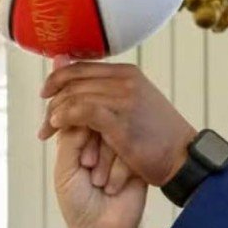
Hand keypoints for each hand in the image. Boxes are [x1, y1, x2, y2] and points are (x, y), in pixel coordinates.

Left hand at [39, 61, 196, 186]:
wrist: (182, 159)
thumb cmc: (157, 138)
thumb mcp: (133, 105)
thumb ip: (105, 91)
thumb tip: (71, 70)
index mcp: (127, 73)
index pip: (81, 68)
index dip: (57, 79)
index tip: (45, 95)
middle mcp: (124, 80)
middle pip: (73, 82)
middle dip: (52, 102)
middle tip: (45, 125)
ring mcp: (123, 98)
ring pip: (74, 97)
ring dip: (55, 115)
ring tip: (47, 131)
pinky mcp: (120, 119)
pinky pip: (82, 111)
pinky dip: (65, 118)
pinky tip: (58, 127)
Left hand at [54, 125, 144, 227]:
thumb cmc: (77, 203)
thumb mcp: (64, 170)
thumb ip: (70, 138)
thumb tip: (86, 111)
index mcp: (78, 141)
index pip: (80, 116)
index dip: (80, 134)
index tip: (79, 160)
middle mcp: (99, 142)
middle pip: (99, 122)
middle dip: (92, 148)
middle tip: (87, 169)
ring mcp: (120, 150)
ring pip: (115, 134)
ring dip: (104, 161)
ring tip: (99, 183)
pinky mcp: (138, 161)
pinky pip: (131, 150)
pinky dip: (118, 171)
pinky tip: (113, 188)